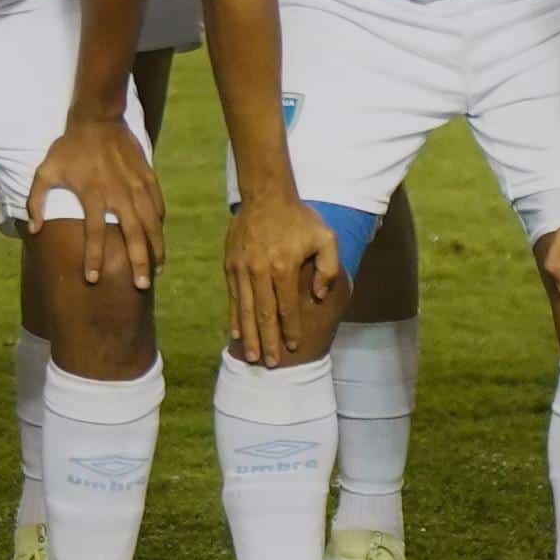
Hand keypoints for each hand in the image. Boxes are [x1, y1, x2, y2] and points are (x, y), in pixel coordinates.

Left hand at [30, 110, 163, 291]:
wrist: (97, 118)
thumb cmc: (68, 147)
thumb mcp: (44, 171)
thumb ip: (36, 202)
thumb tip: (33, 230)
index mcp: (92, 194)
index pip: (94, 234)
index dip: (93, 258)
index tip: (92, 279)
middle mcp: (118, 193)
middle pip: (133, 235)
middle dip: (138, 262)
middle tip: (140, 285)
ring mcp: (136, 185)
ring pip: (151, 223)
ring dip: (155, 248)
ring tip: (156, 270)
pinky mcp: (148, 177)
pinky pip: (157, 205)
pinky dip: (159, 224)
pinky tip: (159, 238)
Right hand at [223, 190, 340, 365]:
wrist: (266, 195)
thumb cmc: (300, 218)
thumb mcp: (326, 237)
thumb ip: (328, 268)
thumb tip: (318, 295)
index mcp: (284, 266)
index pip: (287, 307)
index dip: (290, 329)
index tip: (292, 346)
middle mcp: (260, 271)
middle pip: (264, 314)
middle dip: (268, 341)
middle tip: (271, 364)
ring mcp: (242, 269)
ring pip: (245, 309)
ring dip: (250, 335)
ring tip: (253, 357)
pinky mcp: (230, 265)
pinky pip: (232, 297)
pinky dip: (234, 317)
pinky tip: (237, 334)